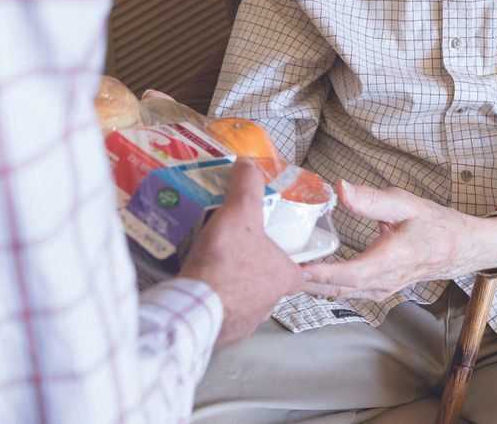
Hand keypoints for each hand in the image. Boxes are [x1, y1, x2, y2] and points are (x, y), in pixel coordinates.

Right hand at [179, 158, 305, 348]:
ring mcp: (246, 322)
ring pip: (246, 301)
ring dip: (233, 288)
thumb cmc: (227, 261)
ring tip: (215, 267)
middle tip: (237, 253)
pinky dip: (214, 303)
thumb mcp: (240, 211)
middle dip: (255, 270)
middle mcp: (270, 303)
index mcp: (285, 277)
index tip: (282, 254)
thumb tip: (248, 163)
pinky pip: (223, 315)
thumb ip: (247, 185)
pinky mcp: (223, 332)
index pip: (300, 271)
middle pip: (270, 284)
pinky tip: (201, 289)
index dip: (292, 260)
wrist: (195, 306)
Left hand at [300, 180, 496, 301]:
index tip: (296, 269)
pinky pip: (348, 291)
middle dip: (306, 282)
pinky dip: (326, 286)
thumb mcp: (406, 204)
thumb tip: (341, 189)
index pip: (351, 274)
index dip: (322, 274)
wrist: (463, 247)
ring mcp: (382, 288)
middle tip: (274, 271)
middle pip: (338, 289)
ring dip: (313, 286)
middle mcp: (385, 280)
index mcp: (392, 258)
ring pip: (341, 293)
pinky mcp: (379, 288)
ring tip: (282, 274)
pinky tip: (308, 276)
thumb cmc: (437, 225)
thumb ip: (372, 199)